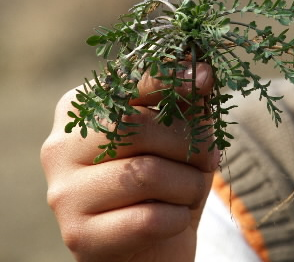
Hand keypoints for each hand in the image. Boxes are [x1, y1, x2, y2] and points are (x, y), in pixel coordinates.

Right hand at [41, 63, 218, 261]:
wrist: (149, 243)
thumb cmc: (165, 175)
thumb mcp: (178, 132)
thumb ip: (184, 101)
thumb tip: (202, 71)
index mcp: (81, 108)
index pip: (123, 82)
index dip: (167, 80)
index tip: (204, 78)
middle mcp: (61, 145)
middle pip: (134, 127)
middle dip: (189, 142)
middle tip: (209, 158)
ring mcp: (64, 191)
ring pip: (145, 175)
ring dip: (188, 184)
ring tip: (190, 190)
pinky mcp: (78, 234)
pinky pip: (147, 219)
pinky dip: (177, 217)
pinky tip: (175, 216)